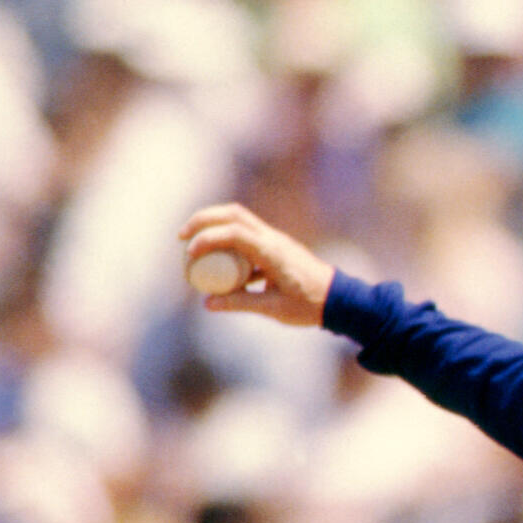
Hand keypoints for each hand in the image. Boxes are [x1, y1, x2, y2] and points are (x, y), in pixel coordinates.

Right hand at [180, 203, 335, 327]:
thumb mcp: (273, 308)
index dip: (208, 238)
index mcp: (272, 251)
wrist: (339, 299)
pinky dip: (228, 240)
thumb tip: (208, 302)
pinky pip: (247, 235)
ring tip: (193, 245)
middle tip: (183, 237)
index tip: (190, 254)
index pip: (234, 232)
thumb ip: (240, 304)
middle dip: (204, 220)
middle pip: (233, 214)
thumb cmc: (310, 305)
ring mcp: (276, 240)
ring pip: (240, 219)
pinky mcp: (276, 246)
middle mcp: (273, 239)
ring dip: (215, 225)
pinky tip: (218, 262)